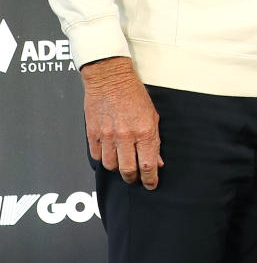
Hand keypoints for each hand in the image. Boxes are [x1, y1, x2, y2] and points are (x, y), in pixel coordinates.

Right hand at [81, 57, 162, 188]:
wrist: (110, 78)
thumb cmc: (133, 93)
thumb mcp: (152, 114)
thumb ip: (155, 139)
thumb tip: (158, 160)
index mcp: (144, 130)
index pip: (148, 165)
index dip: (150, 179)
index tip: (151, 185)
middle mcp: (126, 136)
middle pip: (128, 171)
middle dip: (133, 179)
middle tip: (136, 179)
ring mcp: (108, 136)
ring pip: (111, 166)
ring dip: (118, 168)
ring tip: (122, 163)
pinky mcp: (93, 134)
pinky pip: (97, 156)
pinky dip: (103, 158)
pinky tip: (109, 153)